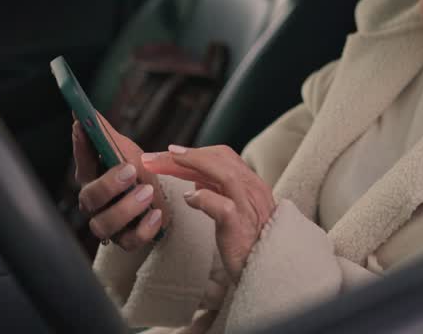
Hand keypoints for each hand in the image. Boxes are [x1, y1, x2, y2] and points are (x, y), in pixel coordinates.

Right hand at [72, 113, 169, 250]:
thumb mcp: (124, 149)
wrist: (157, 198)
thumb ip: (105, 133)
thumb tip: (85, 110)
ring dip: (126, 208)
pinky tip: (156, 215)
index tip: (83, 126)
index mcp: (91, 175)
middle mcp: (94, 202)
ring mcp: (108, 222)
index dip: (80, 144)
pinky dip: (144, 230)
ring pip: (104, 224)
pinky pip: (130, 241)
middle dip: (109, 185)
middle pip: (89, 198)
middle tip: (130, 170)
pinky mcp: (126, 239)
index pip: (81, 158)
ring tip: (147, 193)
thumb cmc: (134, 172)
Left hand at [143, 145, 275, 282]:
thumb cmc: (248, 243)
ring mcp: (248, 206)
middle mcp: (253, 190)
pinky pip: (222, 205)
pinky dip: (202, 197)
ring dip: (193, 163)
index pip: (223, 156)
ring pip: (224, 173)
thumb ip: (220, 193)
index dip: (195, 153)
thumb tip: (196, 180)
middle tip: (154, 157)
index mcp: (252, 184)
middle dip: (186, 154)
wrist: (268, 270)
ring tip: (167, 163)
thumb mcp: (237, 211)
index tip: (169, 154)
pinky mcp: (240, 226)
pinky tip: (188, 199)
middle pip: (220, 158)